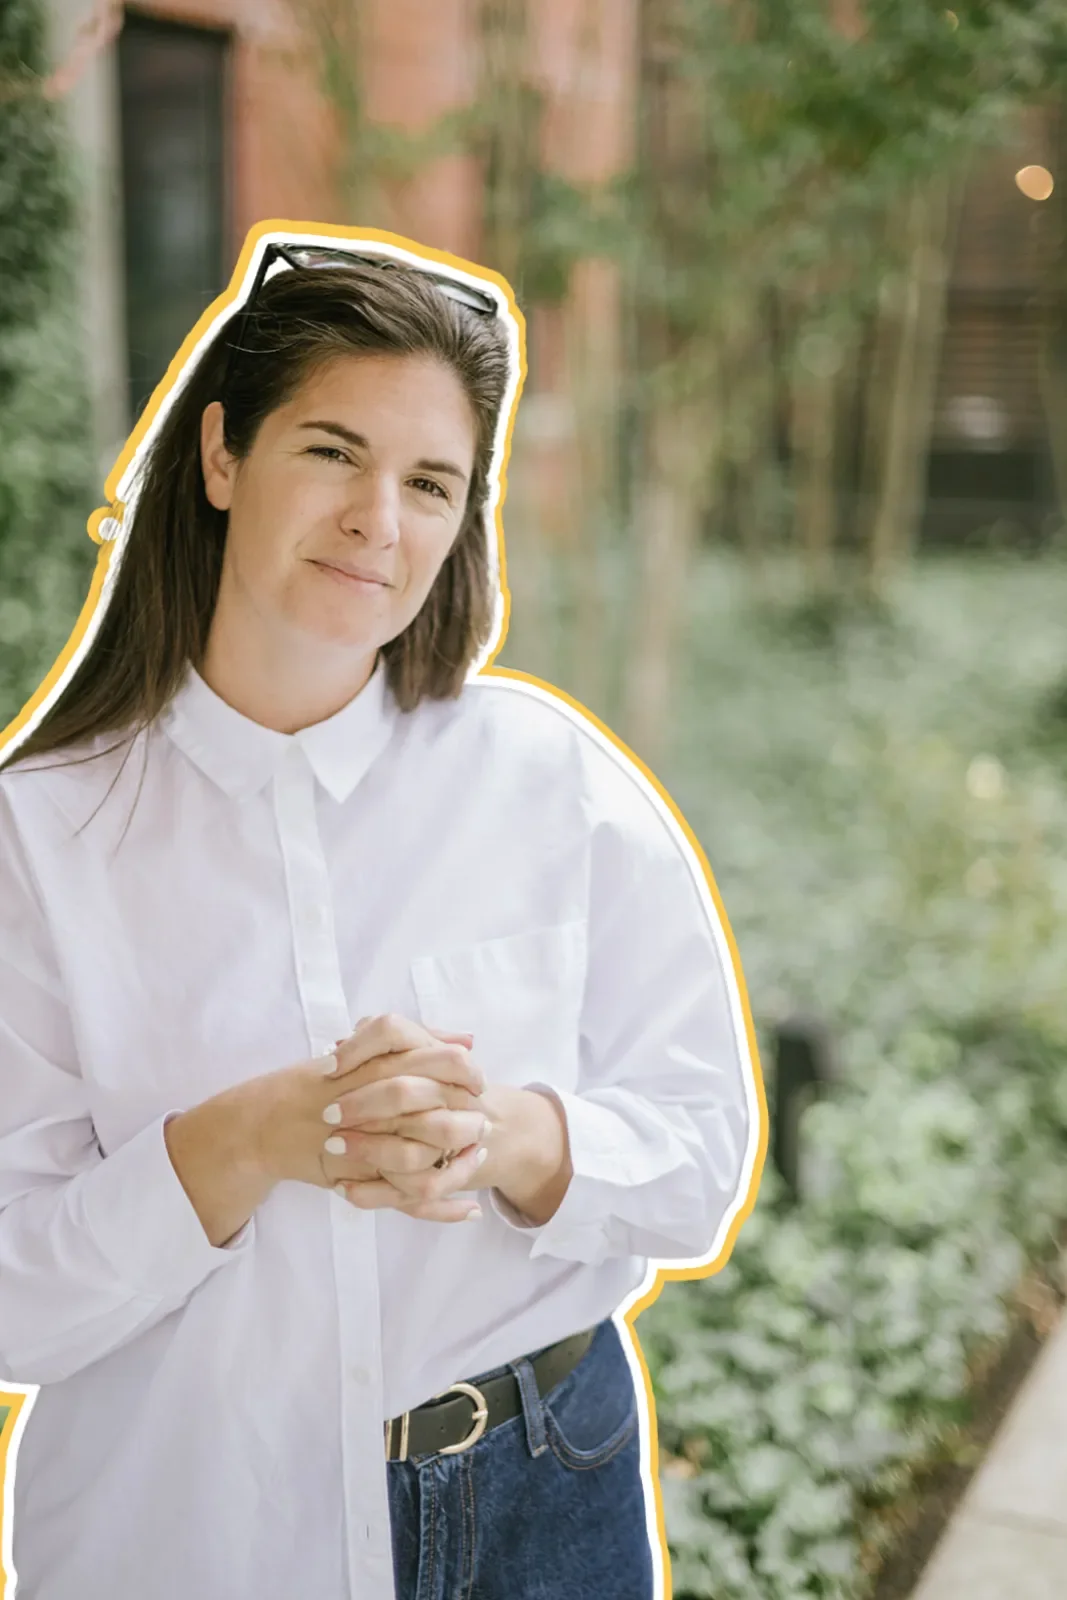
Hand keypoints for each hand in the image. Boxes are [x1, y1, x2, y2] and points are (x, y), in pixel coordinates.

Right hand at [163, 1014, 485, 1246]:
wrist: (264, 1123)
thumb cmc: (316, 1083)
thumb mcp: (364, 1052)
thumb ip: (416, 1040)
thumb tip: (468, 1040)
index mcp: (377, 1065)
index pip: (442, 1063)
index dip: (468, 1074)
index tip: (477, 1082)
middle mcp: (373, 1103)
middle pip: (439, 1115)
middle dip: (468, 1122)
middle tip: (483, 1123)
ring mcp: (366, 1145)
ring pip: (428, 1162)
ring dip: (461, 1166)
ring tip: (479, 1160)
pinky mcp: (361, 1179)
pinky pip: (408, 1200)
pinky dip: (443, 1209)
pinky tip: (469, 1209)